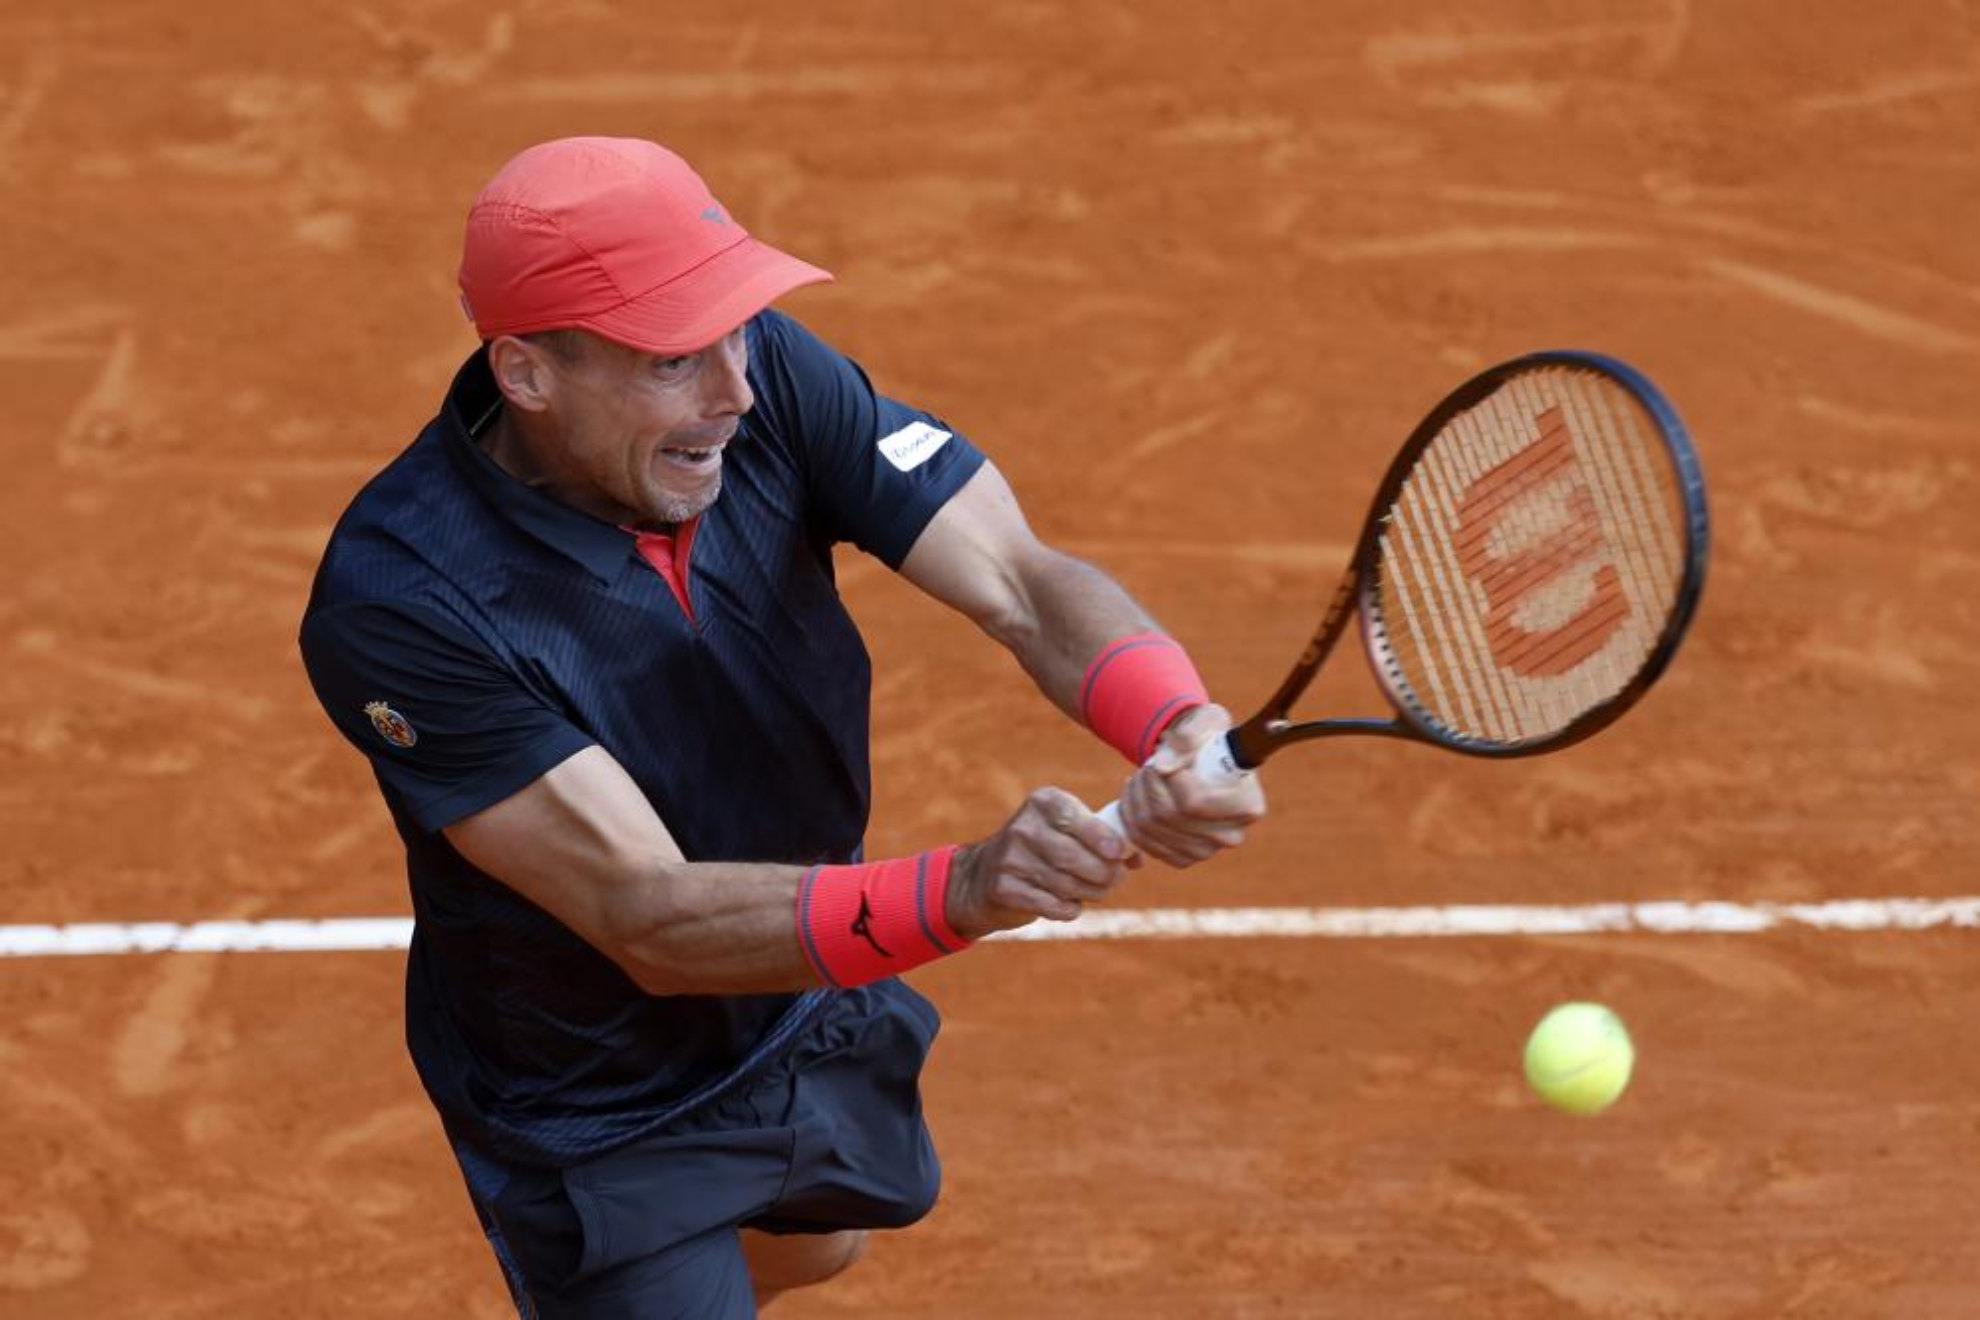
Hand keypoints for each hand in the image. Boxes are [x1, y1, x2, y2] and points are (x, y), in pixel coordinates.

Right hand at [947, 788, 1131, 939]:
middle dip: (1104, 874)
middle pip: (1075, 857)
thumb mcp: (1068, 831)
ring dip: (1091, 893)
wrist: (984, 875)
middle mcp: (1023, 827)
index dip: (1101, 838)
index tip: (1119, 854)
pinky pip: (1052, 905)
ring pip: (1067, 884)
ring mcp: (1010, 858)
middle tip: (1115, 880)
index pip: (1076, 818)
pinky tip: (1070, 905)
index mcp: (1043, 802)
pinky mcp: (1004, 889)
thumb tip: (1138, 857)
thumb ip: (1105, 838)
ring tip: (1096, 891)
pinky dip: (1069, 909)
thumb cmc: (1043, 849)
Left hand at [1116, 704, 1266, 867]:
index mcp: (1248, 806)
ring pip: (1151, 827)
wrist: (1203, 760)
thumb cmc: (1208, 738)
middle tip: (1148, 765)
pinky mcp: (1183, 858)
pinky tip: (1137, 796)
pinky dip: (1131, 816)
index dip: (1170, 778)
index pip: (1195, 802)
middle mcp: (1231, 835)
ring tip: (1142, 777)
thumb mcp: (1205, 721)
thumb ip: (1187, 737)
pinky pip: (1144, 841)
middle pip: (1168, 815)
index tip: (1166, 758)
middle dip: (1148, 784)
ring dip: (1136, 797)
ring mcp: (1206, 851)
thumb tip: (1162, 766)